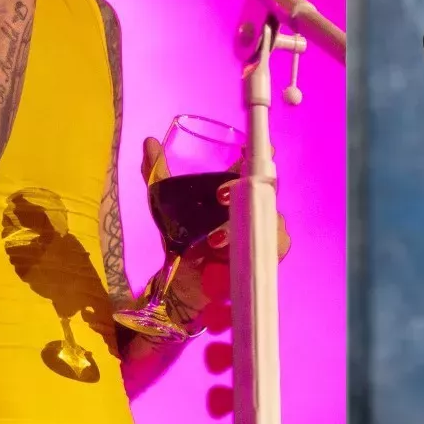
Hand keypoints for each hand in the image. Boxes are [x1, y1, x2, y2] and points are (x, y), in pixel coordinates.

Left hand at [141, 137, 291, 324]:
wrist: (181, 281)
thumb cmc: (180, 238)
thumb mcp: (164, 203)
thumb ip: (157, 173)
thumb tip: (148, 142)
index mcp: (235, 190)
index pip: (255, 165)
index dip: (261, 154)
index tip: (257, 149)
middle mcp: (253, 206)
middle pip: (266, 189)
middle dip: (248, 188)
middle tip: (221, 196)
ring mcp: (263, 230)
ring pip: (271, 219)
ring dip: (246, 225)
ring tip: (215, 238)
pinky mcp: (267, 256)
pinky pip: (274, 247)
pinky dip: (253, 249)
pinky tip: (231, 256)